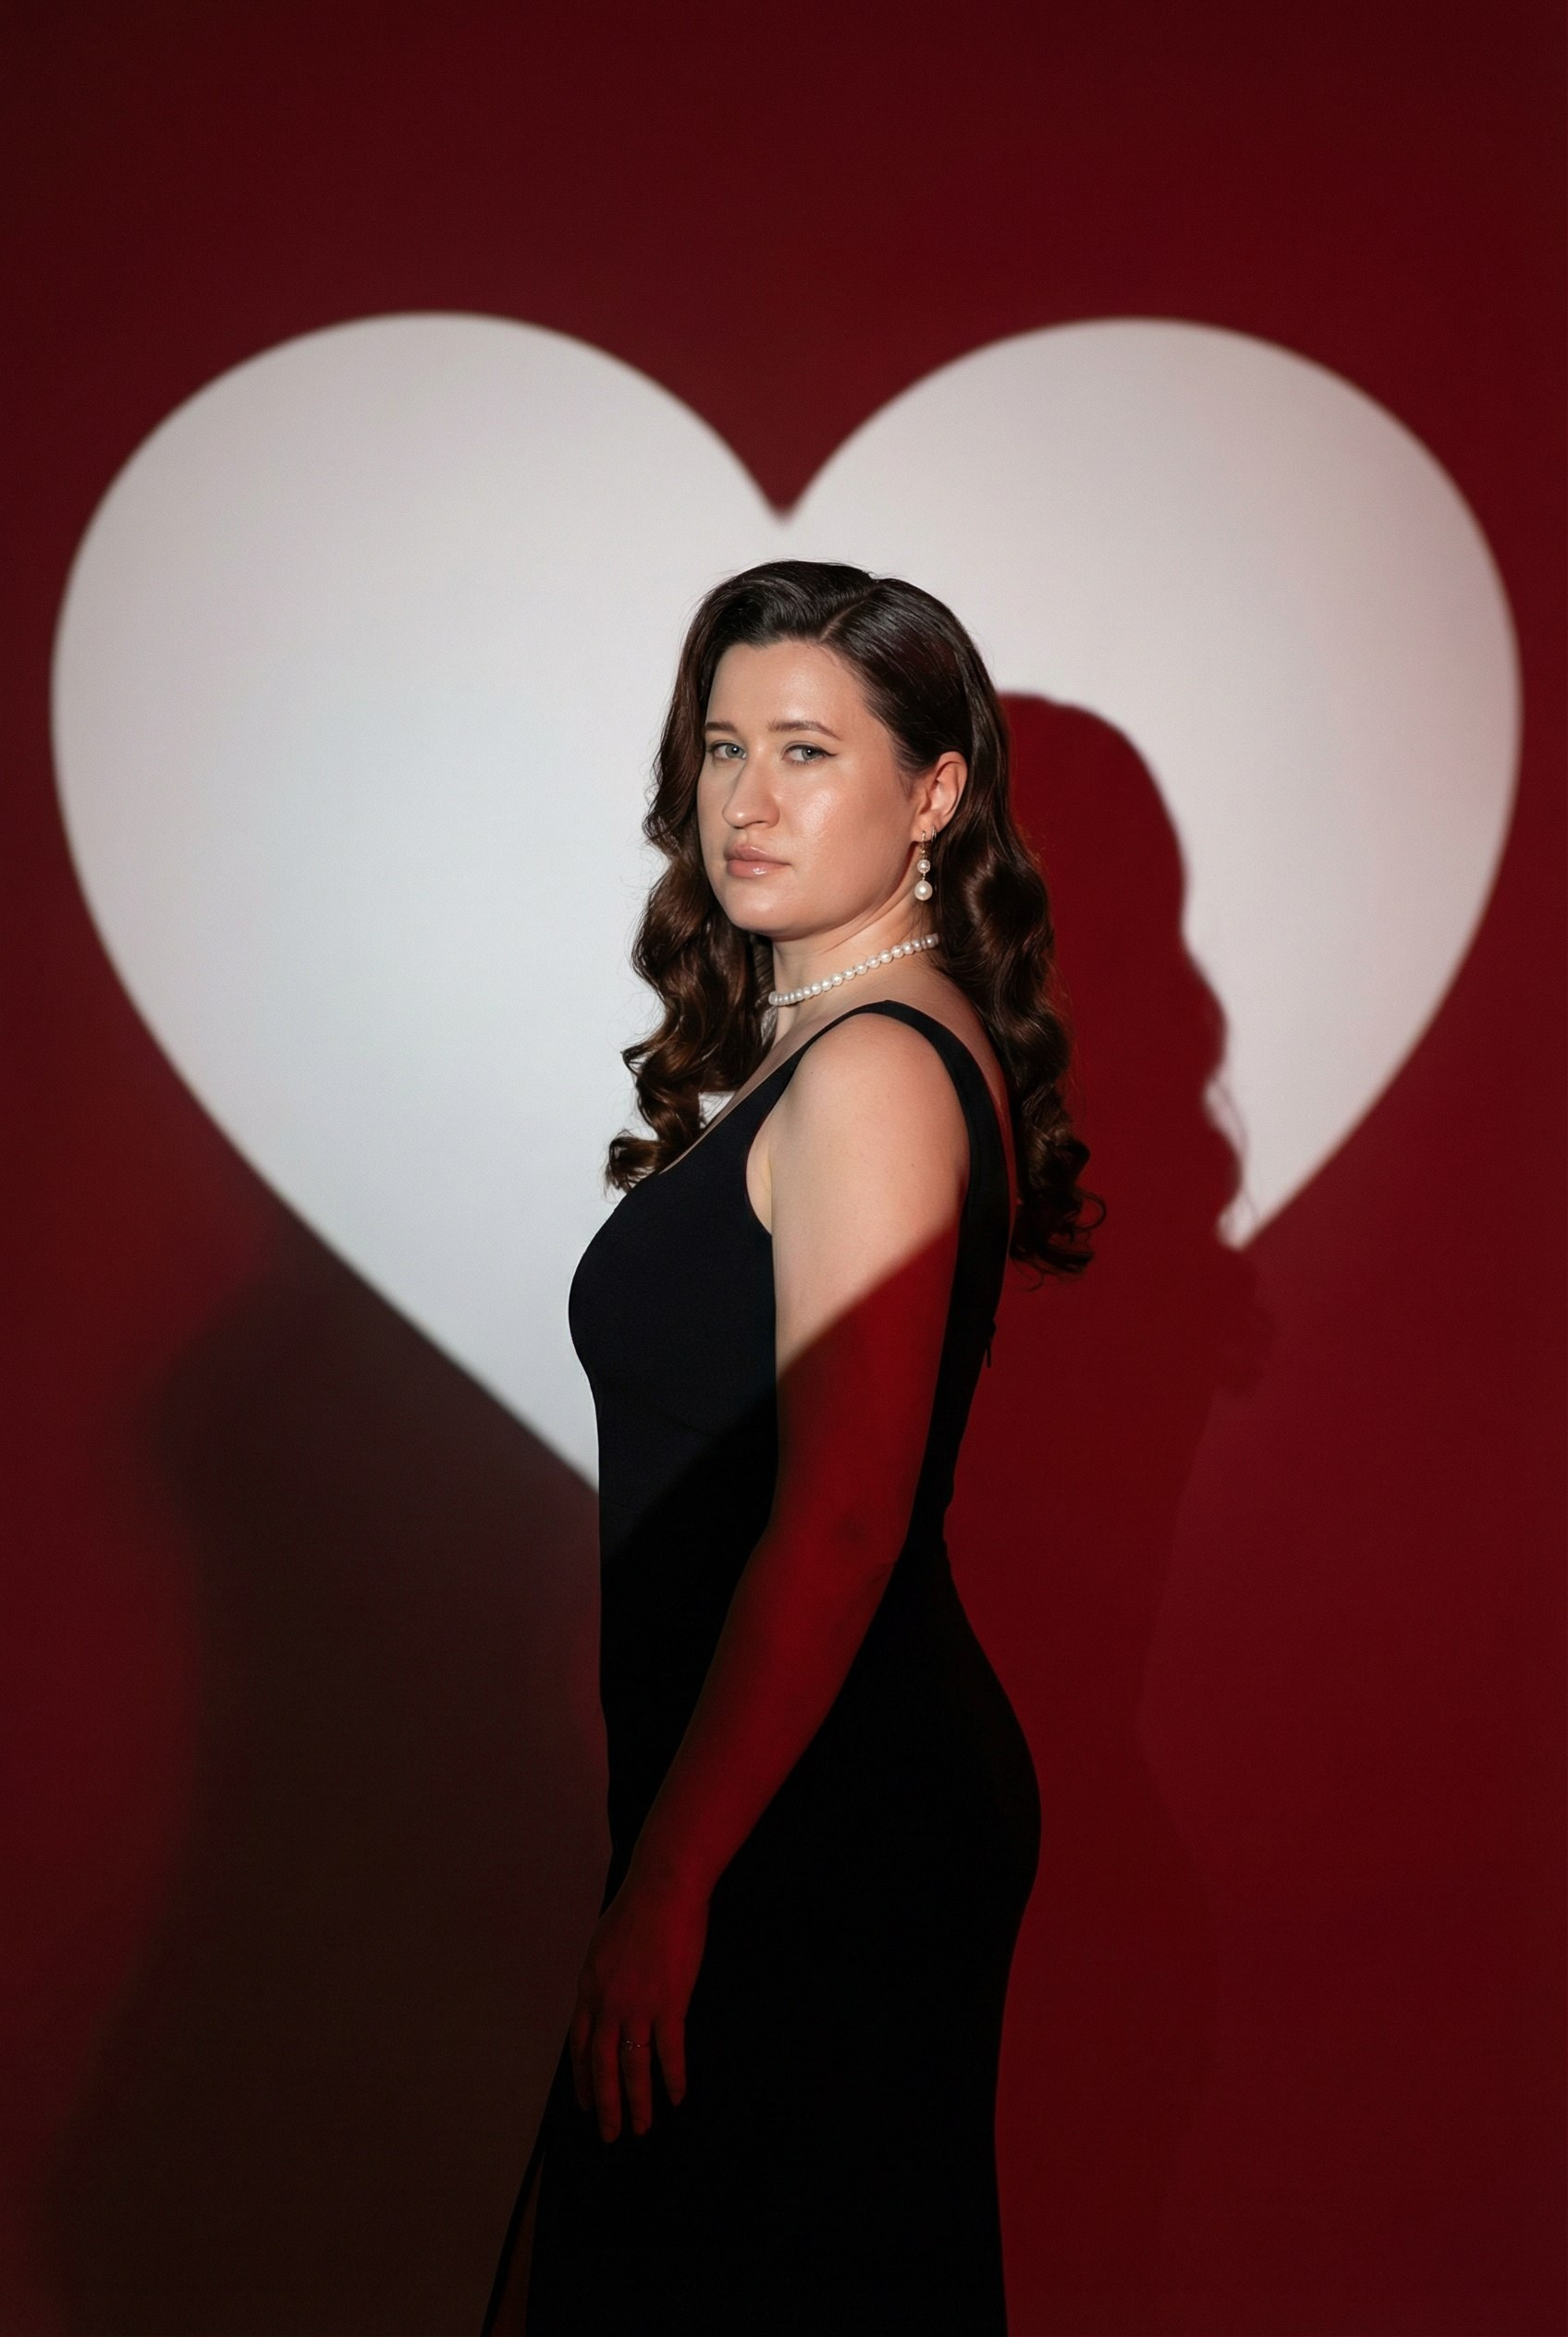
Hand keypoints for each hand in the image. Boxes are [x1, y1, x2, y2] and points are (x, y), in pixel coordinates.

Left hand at [568, 1868, 708, 2141]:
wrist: (662, 1890)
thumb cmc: (635, 1909)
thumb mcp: (603, 1945)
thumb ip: (601, 1977)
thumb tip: (602, 1996)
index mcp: (589, 1989)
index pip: (579, 2045)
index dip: (583, 2078)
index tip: (587, 2103)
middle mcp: (608, 2004)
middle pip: (602, 2066)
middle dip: (606, 2104)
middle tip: (610, 2133)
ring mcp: (637, 2007)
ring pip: (634, 2067)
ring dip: (638, 2102)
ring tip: (641, 2127)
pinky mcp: (669, 2004)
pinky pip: (669, 2052)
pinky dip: (673, 2078)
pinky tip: (677, 2096)